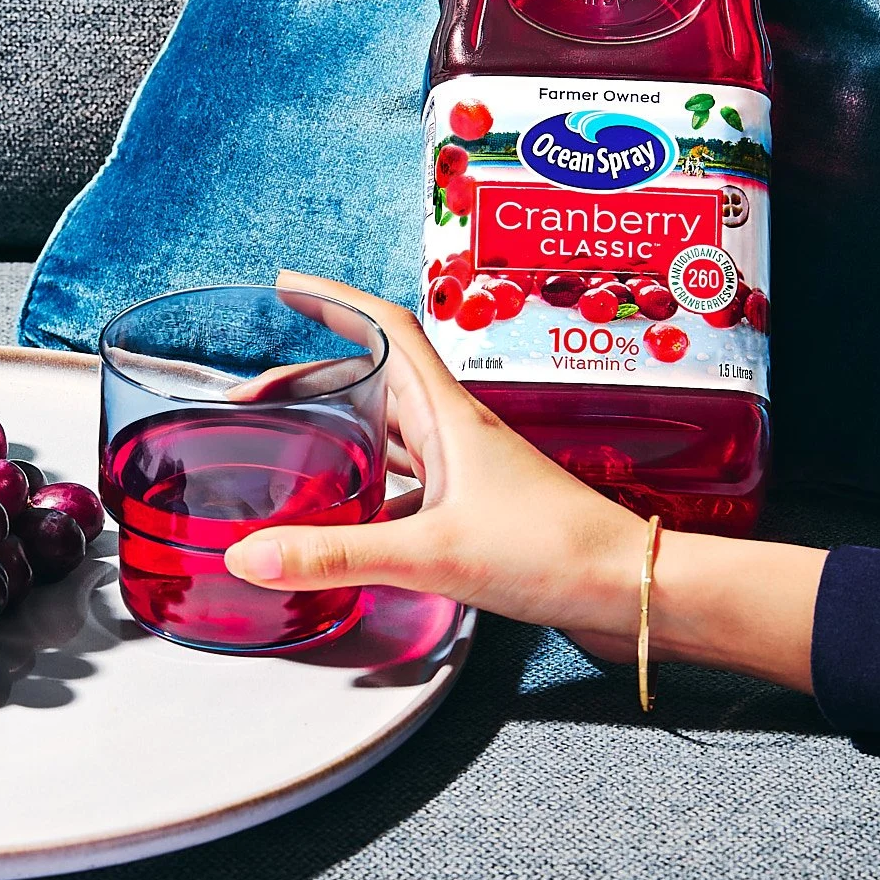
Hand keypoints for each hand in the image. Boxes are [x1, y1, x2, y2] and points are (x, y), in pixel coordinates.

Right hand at [222, 271, 822, 688]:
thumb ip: (337, 556)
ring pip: (386, 432)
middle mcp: (454, 432)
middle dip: (312, 378)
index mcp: (447, 415)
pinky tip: (341, 520)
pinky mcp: (472, 512)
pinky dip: (364, 489)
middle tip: (256, 395)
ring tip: (287, 443)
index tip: (288, 288)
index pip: (386, 329)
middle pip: (372, 381)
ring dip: (338, 428)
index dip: (335, 301)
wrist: (630, 591)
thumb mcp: (432, 553)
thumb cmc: (556, 552)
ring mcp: (465, 471)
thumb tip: (249, 555)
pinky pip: (403, 485)